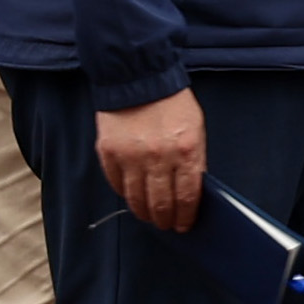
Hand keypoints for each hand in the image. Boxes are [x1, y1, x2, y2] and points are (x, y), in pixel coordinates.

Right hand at [99, 85, 208, 235]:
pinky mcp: (108, 153)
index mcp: (187, 151)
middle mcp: (159, 157)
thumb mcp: (196, 129)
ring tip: (149, 216)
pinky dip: (125, 194)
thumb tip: (191, 191)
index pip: (187, 196)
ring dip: (144, 213)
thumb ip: (194, 160)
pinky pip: (116, 184)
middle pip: (161, 203)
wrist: (138, 78)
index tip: (184, 224)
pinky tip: (132, 197)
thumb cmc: (172, 104)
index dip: (186, 216)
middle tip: (166, 225)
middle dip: (165, 219)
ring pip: (136, 199)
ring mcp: (131, 157)